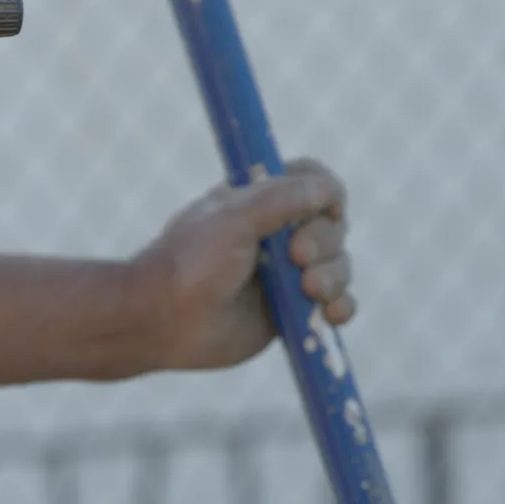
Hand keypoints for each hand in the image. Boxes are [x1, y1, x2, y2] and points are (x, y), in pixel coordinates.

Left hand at [126, 160, 353, 369]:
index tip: (327, 206)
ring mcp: (287, 276)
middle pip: (333, 226)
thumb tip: (327, 189)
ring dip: (334, 276)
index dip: (327, 192)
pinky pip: (334, 306)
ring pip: (339, 266)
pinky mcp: (290, 313)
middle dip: (325, 241)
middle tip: (296, 256)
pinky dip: (341, 307)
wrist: (163, 322)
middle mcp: (278, 235)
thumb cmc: (191, 263)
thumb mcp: (234, 217)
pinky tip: (332, 314)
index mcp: (261, 202)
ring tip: (310, 290)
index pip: (312, 181)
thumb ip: (282, 198)